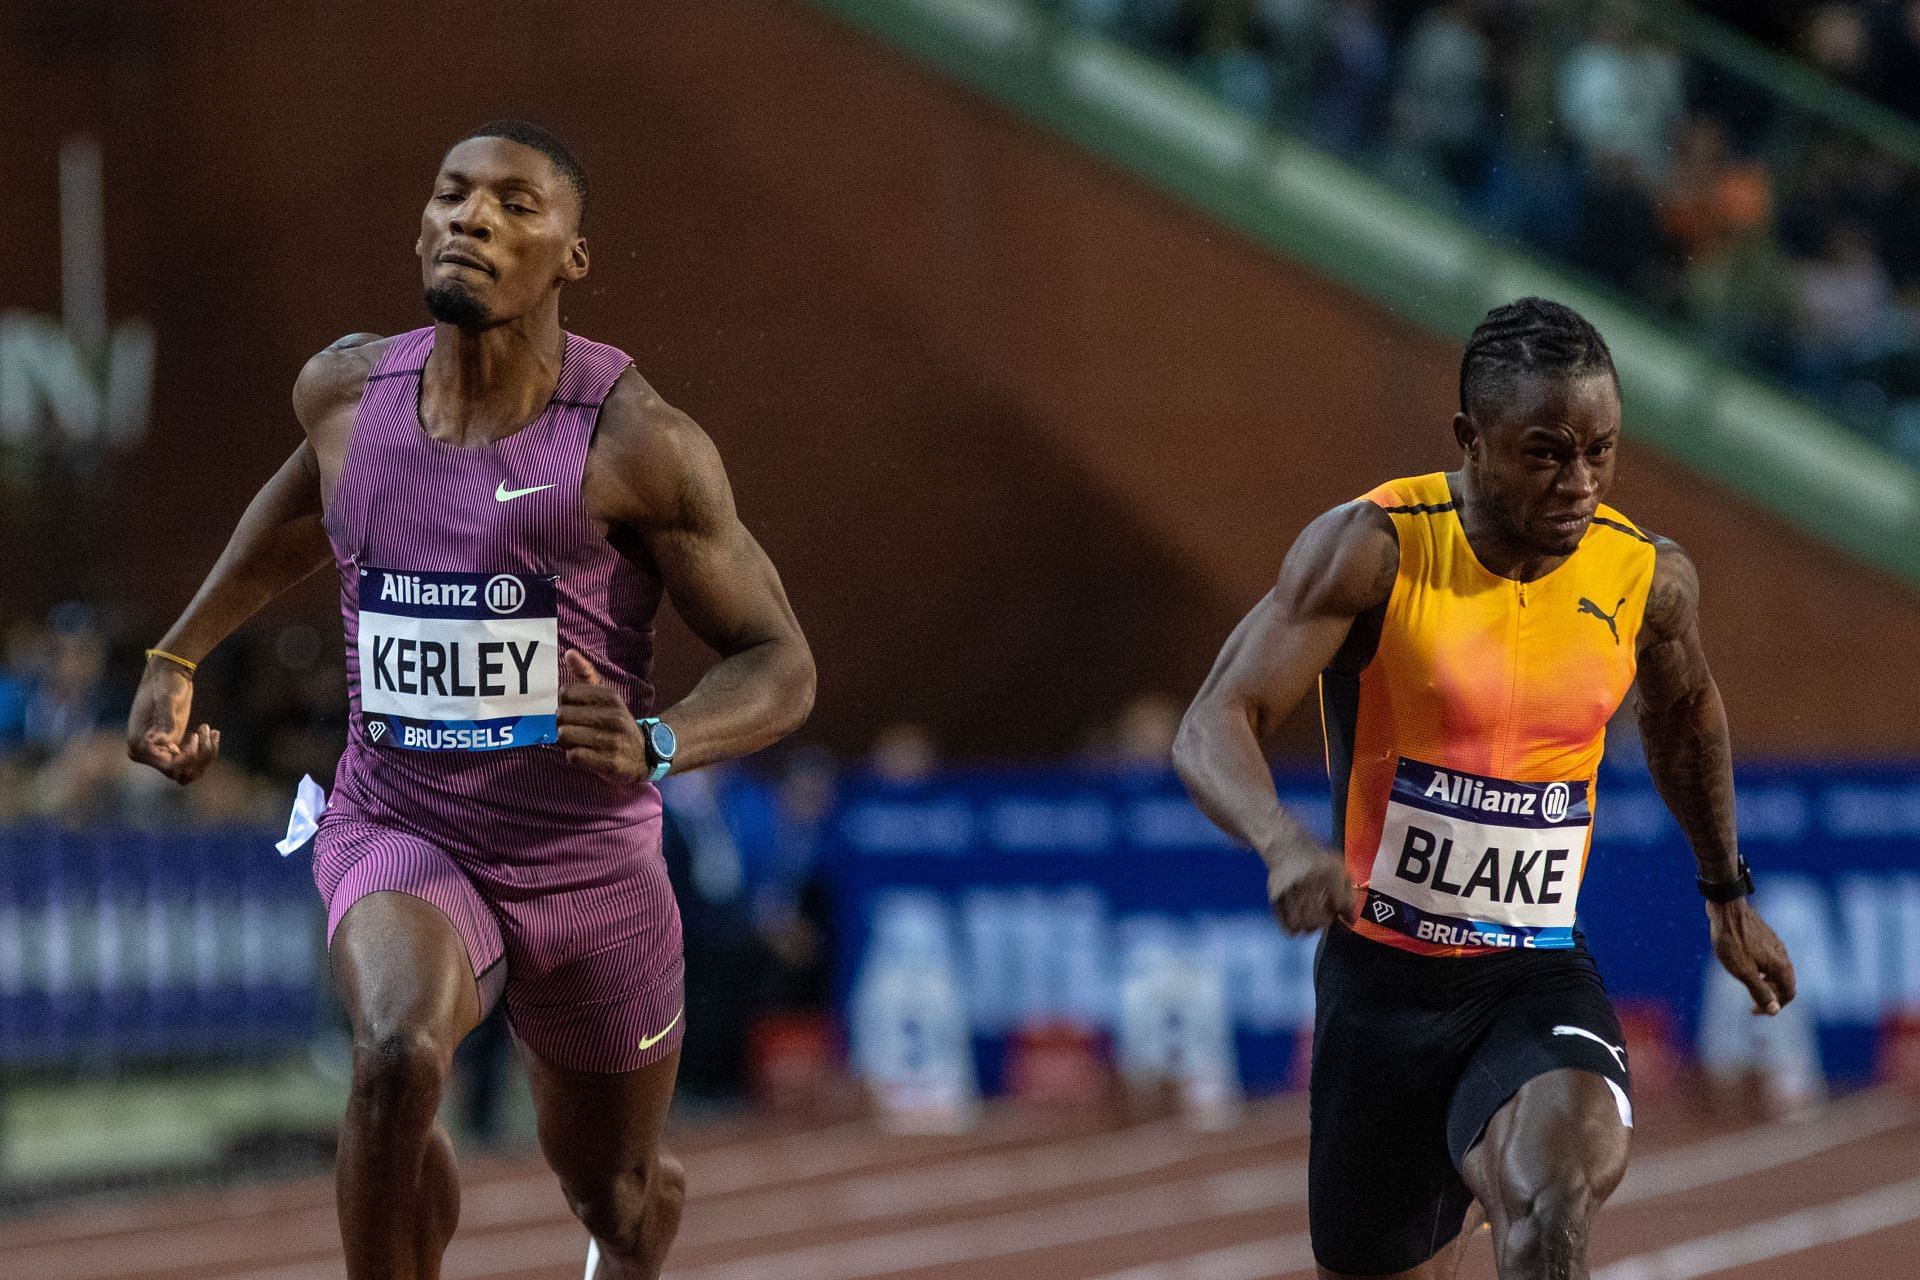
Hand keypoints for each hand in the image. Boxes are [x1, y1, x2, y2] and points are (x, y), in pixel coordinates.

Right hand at [125, 660, 220, 783]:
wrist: (169, 673)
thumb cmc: (166, 684)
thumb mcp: (167, 700)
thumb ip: (166, 721)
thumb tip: (164, 742)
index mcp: (140, 745)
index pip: (170, 767)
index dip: (189, 757)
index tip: (197, 735)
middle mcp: (146, 754)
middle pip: (181, 773)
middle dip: (200, 756)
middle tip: (206, 730)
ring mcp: (160, 752)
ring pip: (188, 772)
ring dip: (205, 756)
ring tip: (211, 731)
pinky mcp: (173, 747)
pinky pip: (192, 763)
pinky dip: (206, 753)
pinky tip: (213, 732)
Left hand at [557, 649, 647, 782]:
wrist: (647, 753)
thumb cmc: (617, 723)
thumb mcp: (607, 697)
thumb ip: (586, 674)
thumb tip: (569, 653)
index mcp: (611, 697)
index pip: (566, 693)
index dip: (564, 703)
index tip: (574, 711)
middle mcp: (613, 717)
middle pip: (562, 716)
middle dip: (563, 724)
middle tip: (574, 729)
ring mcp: (612, 741)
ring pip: (565, 736)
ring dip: (567, 742)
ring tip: (580, 742)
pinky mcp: (610, 763)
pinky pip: (574, 756)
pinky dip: (574, 757)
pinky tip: (586, 755)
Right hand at [1266, 849, 1356, 934]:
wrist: (1287, 845)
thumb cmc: (1316, 860)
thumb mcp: (1338, 867)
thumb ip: (1347, 891)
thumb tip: (1350, 918)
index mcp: (1327, 871)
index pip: (1340, 903)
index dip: (1347, 913)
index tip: (1347, 916)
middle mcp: (1306, 881)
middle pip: (1319, 918)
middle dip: (1326, 921)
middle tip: (1327, 916)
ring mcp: (1288, 891)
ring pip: (1302, 924)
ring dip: (1310, 926)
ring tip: (1313, 918)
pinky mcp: (1275, 897)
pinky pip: (1286, 924)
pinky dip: (1295, 927)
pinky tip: (1300, 920)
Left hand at [1707, 897, 1795, 1014]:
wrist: (1726, 909)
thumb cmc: (1732, 941)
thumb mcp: (1743, 972)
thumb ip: (1760, 991)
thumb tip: (1775, 1011)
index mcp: (1781, 965)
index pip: (1789, 993)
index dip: (1775, 1006)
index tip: (1754, 1010)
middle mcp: (1782, 954)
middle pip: (1784, 983)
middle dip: (1771, 995)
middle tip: (1751, 1000)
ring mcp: (1775, 944)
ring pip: (1776, 970)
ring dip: (1766, 982)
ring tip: (1747, 984)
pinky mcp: (1765, 936)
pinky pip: (1769, 959)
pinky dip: (1762, 969)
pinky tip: (1745, 966)